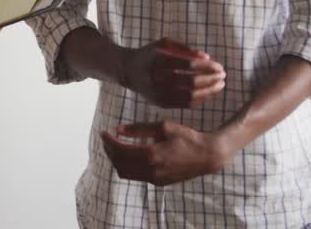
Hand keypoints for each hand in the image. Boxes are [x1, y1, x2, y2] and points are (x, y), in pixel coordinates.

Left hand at [100, 121, 231, 185]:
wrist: (207, 156)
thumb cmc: (187, 137)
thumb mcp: (163, 127)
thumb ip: (139, 128)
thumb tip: (117, 129)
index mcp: (152, 154)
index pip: (121, 150)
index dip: (108, 142)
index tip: (103, 132)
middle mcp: (151, 170)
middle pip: (120, 163)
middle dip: (109, 151)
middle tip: (106, 139)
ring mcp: (155, 178)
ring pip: (125, 173)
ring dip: (116, 160)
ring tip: (114, 147)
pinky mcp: (159, 183)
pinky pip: (136, 176)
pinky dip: (127, 166)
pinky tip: (128, 155)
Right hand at [118, 38, 225, 107]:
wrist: (127, 70)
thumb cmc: (150, 54)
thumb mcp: (164, 44)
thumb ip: (185, 48)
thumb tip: (207, 56)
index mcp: (157, 60)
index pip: (188, 64)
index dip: (206, 66)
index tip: (220, 66)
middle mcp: (156, 78)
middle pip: (190, 82)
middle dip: (210, 79)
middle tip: (224, 76)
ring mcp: (157, 93)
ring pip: (189, 96)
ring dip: (208, 92)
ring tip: (221, 86)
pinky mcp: (160, 103)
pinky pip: (184, 104)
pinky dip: (200, 100)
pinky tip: (209, 94)